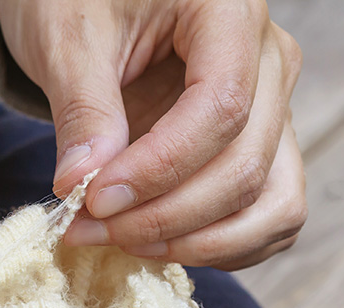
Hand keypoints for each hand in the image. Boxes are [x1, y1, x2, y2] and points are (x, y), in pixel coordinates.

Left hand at [0, 0, 305, 268]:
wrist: (94, 1)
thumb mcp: (68, 38)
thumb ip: (83, 110)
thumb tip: (81, 185)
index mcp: (232, 14)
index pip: (222, 109)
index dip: (159, 169)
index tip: (94, 199)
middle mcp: (272, 62)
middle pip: (245, 166)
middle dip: (164, 216)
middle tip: (87, 229)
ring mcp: (275, 110)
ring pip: (270, 204)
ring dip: (198, 242)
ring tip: (120, 242)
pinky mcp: (262, 149)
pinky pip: (268, 217)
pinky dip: (220, 247)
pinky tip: (155, 246)